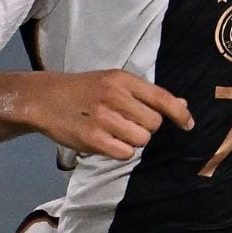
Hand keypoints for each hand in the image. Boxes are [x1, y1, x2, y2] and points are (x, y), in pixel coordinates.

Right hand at [23, 69, 192, 159]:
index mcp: (121, 79)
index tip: (188, 124)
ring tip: (117, 131)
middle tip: (129, 122)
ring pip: (141, 139)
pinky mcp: (93, 139)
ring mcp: (103, 118)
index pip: (161, 98)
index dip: (180, 114)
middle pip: (154, 123)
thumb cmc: (83, 90)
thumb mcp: (113, 82)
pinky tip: (109, 141)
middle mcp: (114, 96)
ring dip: (134, 140)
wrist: (44, 99)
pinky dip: (121, 151)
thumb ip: (147, 95)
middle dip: (147, 127)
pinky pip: (125, 153)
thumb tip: (182, 105)